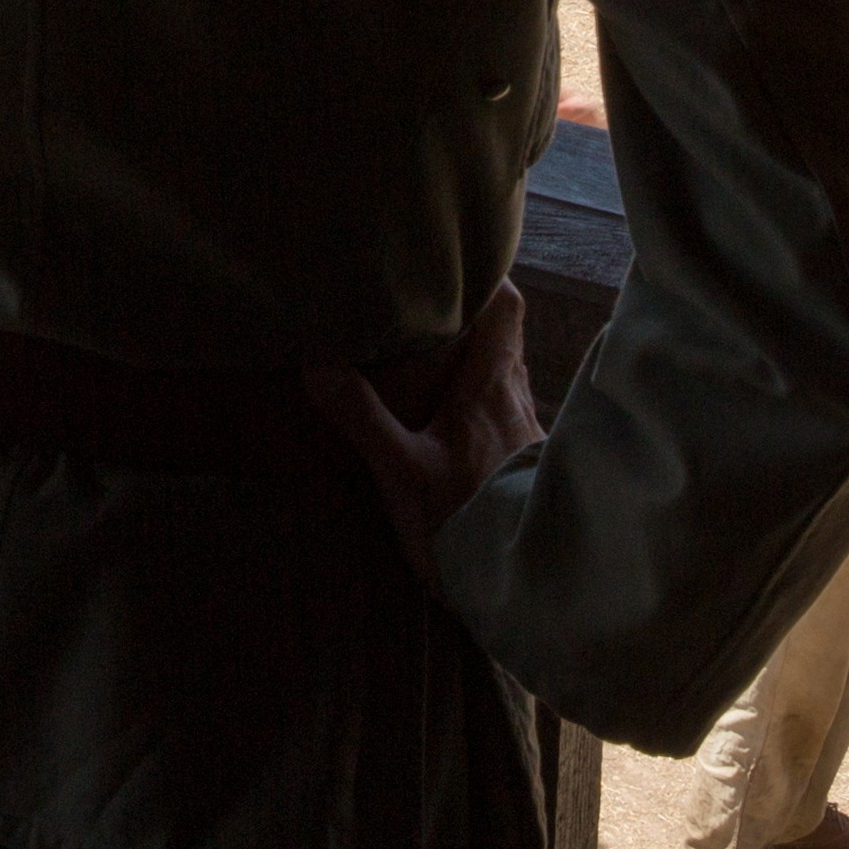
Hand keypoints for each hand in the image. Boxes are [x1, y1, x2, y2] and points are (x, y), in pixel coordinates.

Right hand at [304, 285, 537, 567]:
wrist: (522, 583)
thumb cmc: (464, 522)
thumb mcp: (401, 471)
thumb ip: (362, 416)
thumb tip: (319, 364)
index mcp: (490, 387)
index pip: (506, 310)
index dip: (490, 280)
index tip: (462, 265)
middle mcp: (517, 401)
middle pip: (508, 340)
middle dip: (477, 321)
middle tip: (437, 312)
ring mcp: (527, 435)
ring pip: (511, 377)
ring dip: (483, 364)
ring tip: (443, 364)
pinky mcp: (529, 467)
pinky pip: (512, 416)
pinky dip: (488, 405)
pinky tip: (461, 427)